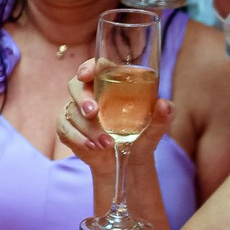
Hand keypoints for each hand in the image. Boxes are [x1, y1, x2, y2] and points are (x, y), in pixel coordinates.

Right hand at [54, 57, 170, 176]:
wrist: (128, 163)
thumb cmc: (142, 138)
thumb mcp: (156, 129)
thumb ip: (163, 117)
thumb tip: (164, 104)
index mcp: (112, 85)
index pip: (96, 66)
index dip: (88, 67)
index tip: (86, 76)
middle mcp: (92, 94)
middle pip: (76, 85)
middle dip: (82, 98)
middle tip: (93, 112)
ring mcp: (77, 111)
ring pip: (72, 111)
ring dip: (88, 128)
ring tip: (107, 143)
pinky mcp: (69, 129)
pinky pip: (65, 129)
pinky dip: (79, 139)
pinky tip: (93, 146)